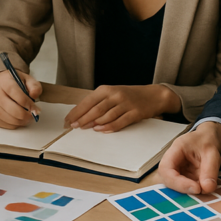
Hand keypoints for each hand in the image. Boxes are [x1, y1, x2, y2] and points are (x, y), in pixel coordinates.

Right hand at [0, 69, 41, 128]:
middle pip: (11, 109)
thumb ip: (34, 86)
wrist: (1, 85)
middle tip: (33, 115)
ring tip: (27, 117)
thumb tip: (34, 95)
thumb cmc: (15, 83)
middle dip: (25, 115)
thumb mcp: (28, 80)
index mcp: (4, 82)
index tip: (35, 109)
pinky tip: (19, 119)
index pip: (14, 93)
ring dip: (21, 121)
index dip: (27, 103)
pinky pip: (5, 125)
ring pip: (9, 119)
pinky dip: (15, 124)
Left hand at [64, 84, 179, 131]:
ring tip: (84, 129)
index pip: (87, 101)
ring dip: (94, 123)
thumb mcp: (112, 94)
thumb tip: (80, 115)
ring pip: (106, 115)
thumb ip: (98, 102)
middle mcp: (115, 95)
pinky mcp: (135, 113)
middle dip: (82, 119)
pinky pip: (119, 121)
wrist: (153, 95)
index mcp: (106, 89)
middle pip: (95, 109)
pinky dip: (109, 127)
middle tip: (73, 127)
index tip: (67, 120)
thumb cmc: (129, 96)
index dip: (76, 112)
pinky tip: (100, 130)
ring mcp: (125, 104)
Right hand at [157, 121, 220, 193]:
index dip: (178, 182)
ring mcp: (176, 172)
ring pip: (174, 187)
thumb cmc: (207, 141)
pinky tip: (204, 190)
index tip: (196, 189)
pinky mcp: (182, 179)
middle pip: (166, 180)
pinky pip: (183, 189)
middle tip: (201, 192)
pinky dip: (193, 193)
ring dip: (188, 192)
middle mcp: (171, 163)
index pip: (166, 169)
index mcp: (175, 151)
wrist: (209, 140)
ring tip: (205, 190)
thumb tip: (207, 188)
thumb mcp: (212, 152)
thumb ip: (210, 169)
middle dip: (182, 189)